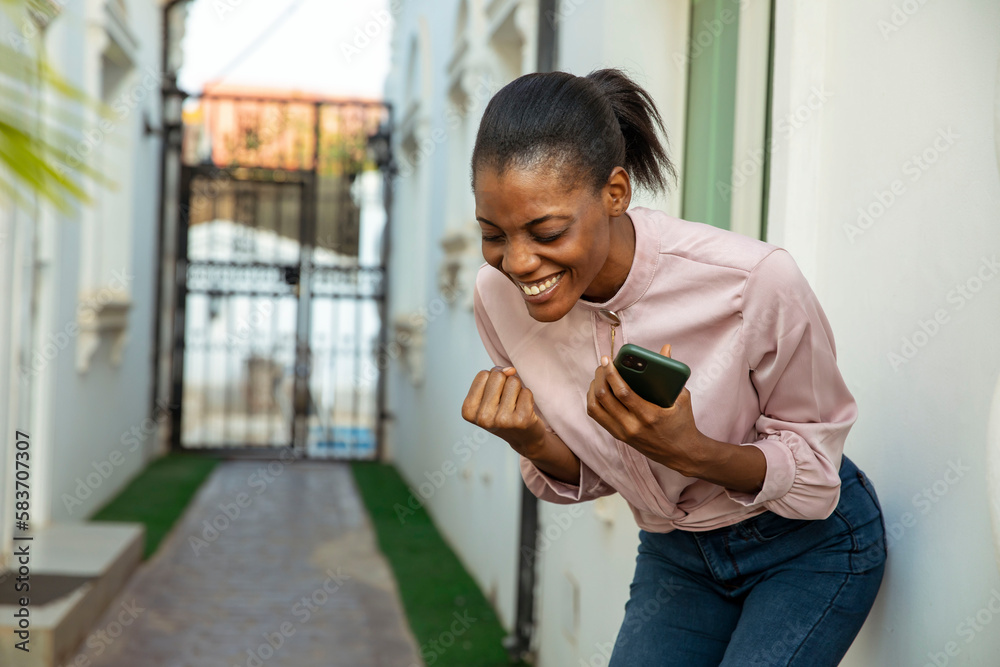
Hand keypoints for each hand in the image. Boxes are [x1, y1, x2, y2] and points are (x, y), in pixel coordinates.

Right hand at [462, 366, 547, 454]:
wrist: (524, 439)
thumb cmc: (504, 413)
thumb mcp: (488, 396)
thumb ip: (494, 376)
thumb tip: (510, 370)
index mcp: (468, 410)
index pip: (483, 374)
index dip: (493, 381)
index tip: (494, 397)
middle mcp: (483, 417)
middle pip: (497, 375)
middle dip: (505, 382)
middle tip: (506, 401)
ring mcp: (502, 420)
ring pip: (513, 381)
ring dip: (517, 390)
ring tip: (514, 406)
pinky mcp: (521, 420)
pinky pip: (526, 391)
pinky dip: (527, 397)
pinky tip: (523, 411)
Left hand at [586, 344, 706, 473]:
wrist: (680, 453)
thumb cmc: (682, 422)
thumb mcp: (682, 398)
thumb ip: (672, 373)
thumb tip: (666, 349)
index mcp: (649, 415)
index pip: (622, 392)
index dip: (611, 374)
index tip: (607, 360)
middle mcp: (632, 426)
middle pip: (604, 398)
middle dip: (600, 376)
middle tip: (603, 364)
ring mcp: (622, 432)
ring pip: (595, 407)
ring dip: (594, 388)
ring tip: (600, 376)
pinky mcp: (618, 435)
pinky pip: (597, 416)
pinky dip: (593, 400)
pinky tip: (599, 389)